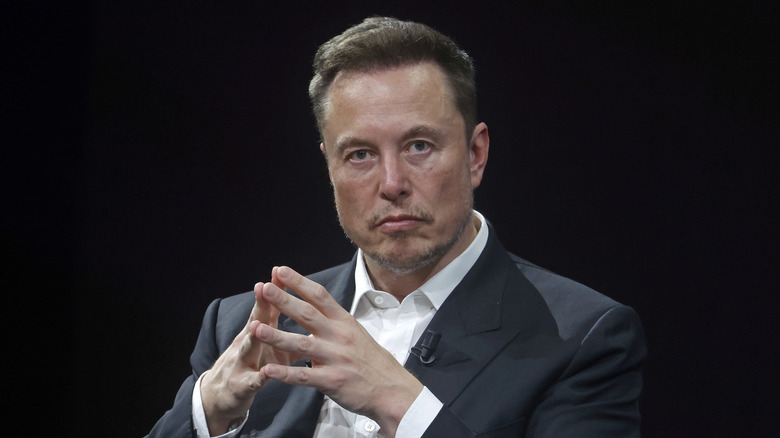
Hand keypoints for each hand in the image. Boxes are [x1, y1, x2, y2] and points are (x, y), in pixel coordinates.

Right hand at [199, 268, 302, 434]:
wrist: (222, 396)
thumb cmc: (253, 365)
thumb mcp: (272, 348)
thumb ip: (290, 334)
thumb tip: (314, 320)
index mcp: (260, 332)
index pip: (267, 307)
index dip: (273, 290)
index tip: (280, 271)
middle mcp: (248, 343)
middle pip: (255, 321)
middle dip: (260, 305)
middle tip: (264, 286)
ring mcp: (242, 363)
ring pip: (248, 348)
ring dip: (253, 337)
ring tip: (256, 327)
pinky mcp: (241, 386)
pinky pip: (252, 382)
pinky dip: (259, 378)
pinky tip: (265, 375)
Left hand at [255, 266, 423, 436]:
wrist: (392, 390)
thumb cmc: (372, 362)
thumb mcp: (356, 333)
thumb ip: (333, 322)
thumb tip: (314, 307)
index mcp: (344, 322)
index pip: (319, 296)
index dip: (298, 282)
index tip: (280, 270)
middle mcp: (339, 336)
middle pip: (308, 314)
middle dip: (284, 300)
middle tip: (265, 288)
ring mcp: (335, 358)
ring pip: (302, 344)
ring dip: (277, 336)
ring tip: (256, 328)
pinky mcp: (332, 381)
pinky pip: (303, 376)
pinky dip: (284, 373)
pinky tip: (267, 369)